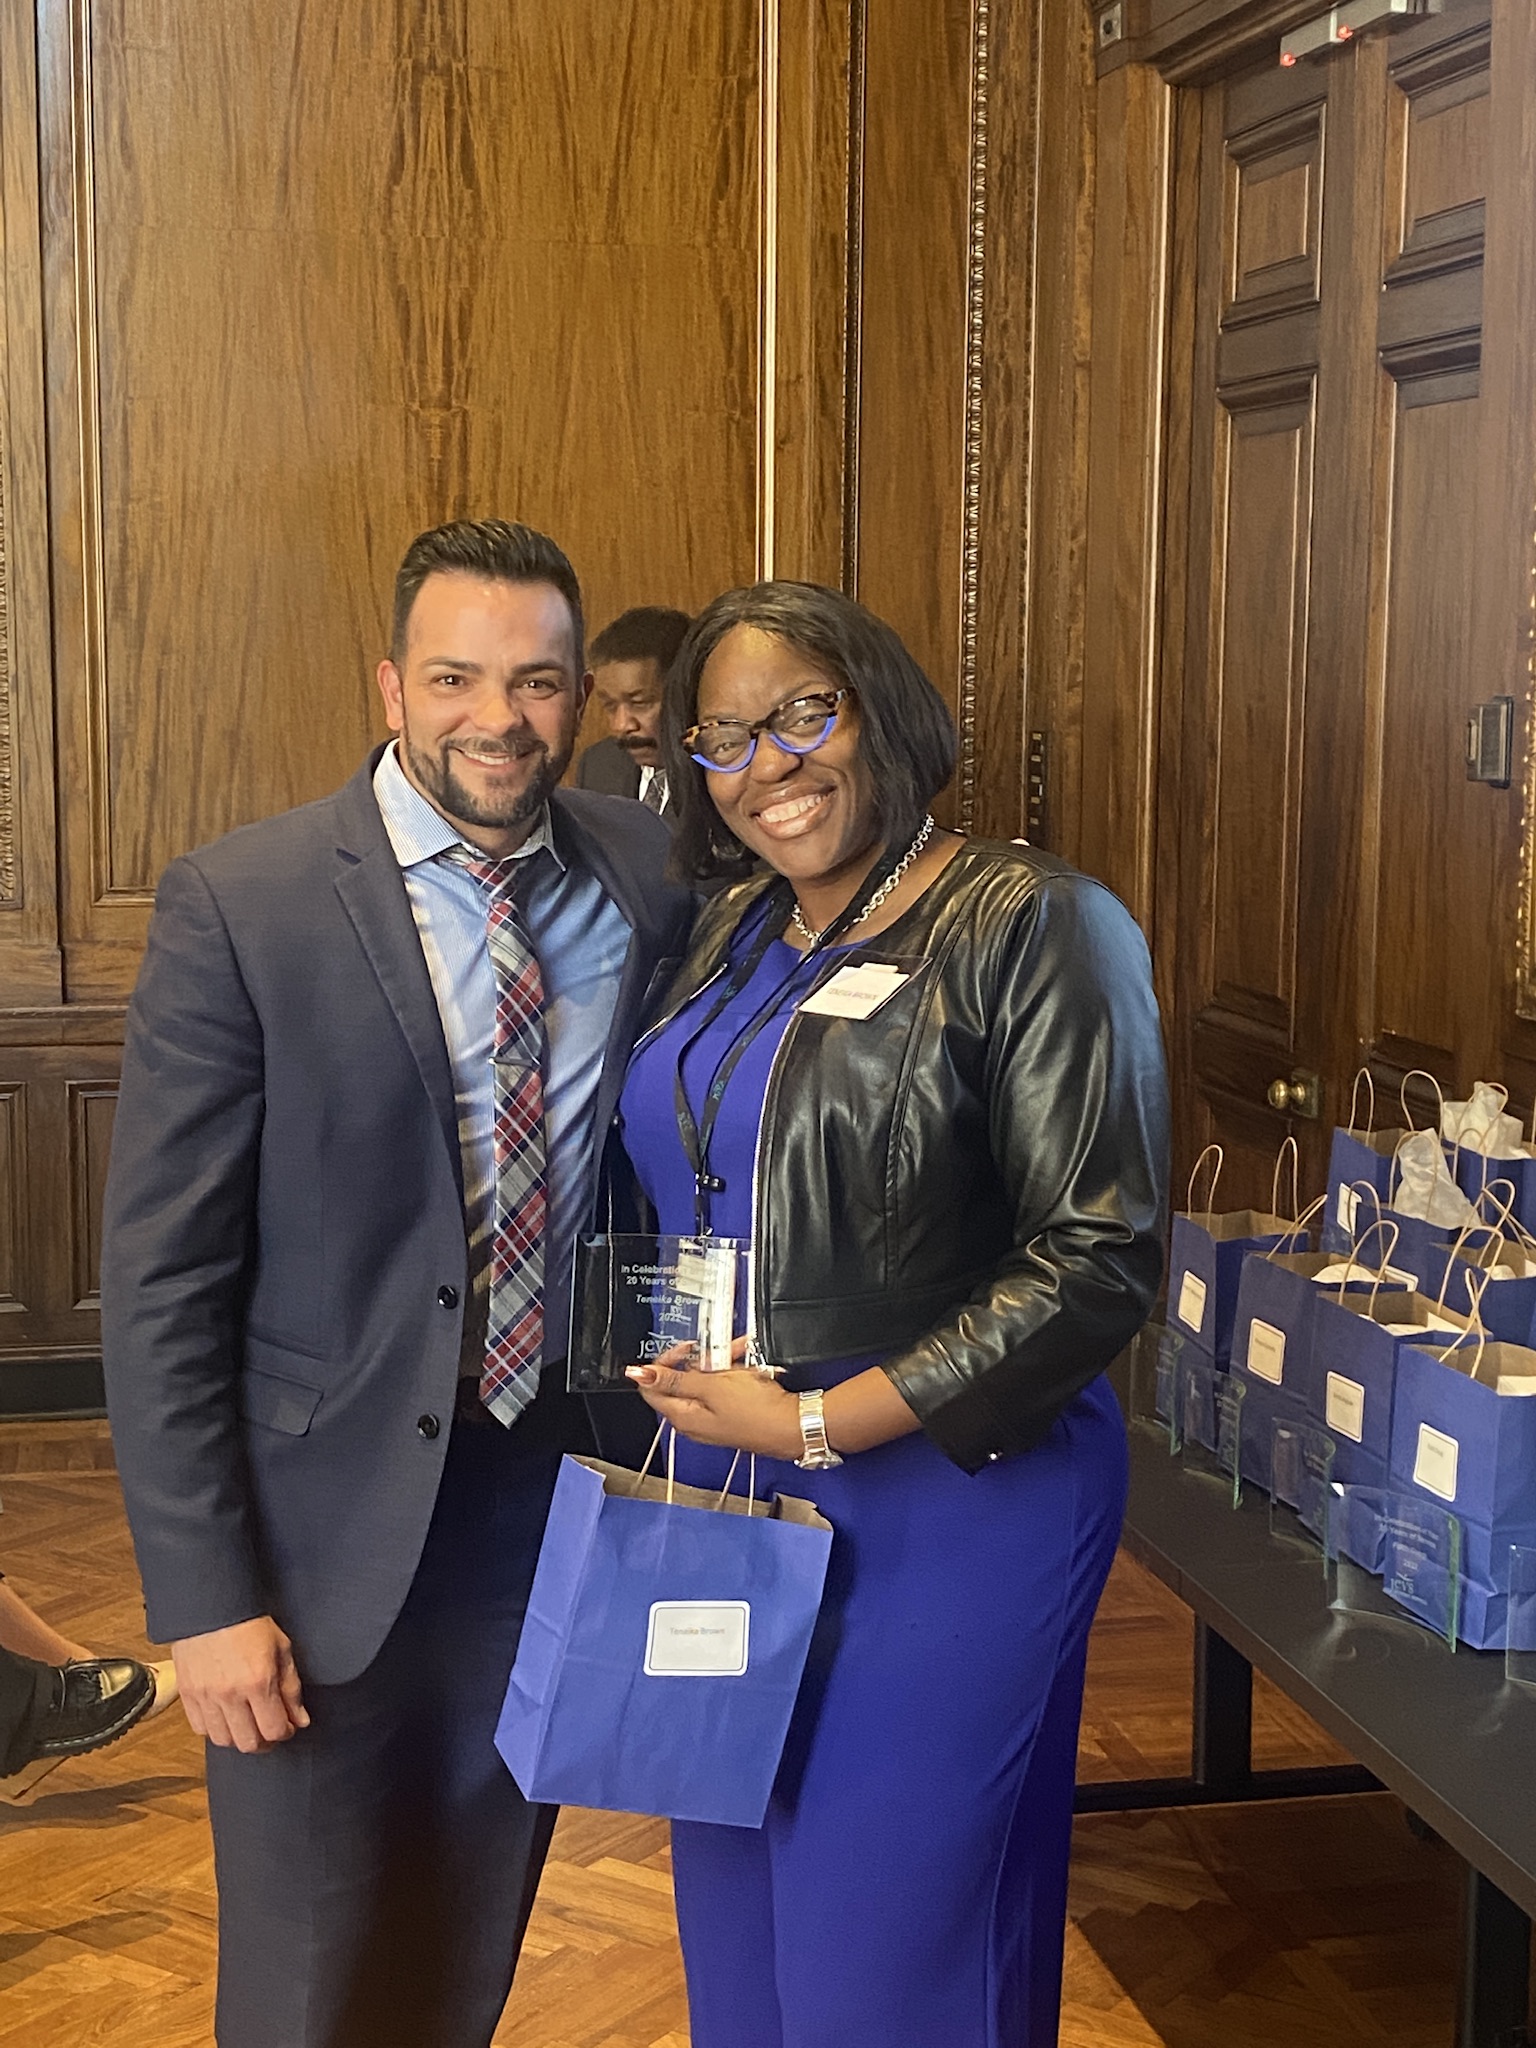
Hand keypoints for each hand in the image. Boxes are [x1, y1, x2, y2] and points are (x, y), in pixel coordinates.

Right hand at [172, 1615, 308, 1752]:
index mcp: (258, 1682)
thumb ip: (291, 1688)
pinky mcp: (187, 1695)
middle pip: (248, 1743)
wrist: (211, 1606)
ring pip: (223, 1741)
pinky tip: (226, 1716)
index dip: (285, 1732)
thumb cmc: (249, 1623)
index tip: (288, 1726)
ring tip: (248, 1724)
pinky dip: (215, 1729)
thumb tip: (300, 1719)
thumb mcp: (282, 1649)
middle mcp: (230, 1695)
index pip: (274, 1730)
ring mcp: (205, 1697)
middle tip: (270, 1729)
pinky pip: (200, 1728)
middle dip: (265, 1741)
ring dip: (239, 1737)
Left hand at [626, 1360, 802, 1458]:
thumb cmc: (756, 1411)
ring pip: (705, 1382)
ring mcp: (712, 1419)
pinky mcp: (731, 1415)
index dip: (664, 1362)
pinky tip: (749, 1366)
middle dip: (701, 1360)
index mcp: (682, 1415)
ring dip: (721, 1364)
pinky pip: (723, 1389)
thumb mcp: (712, 1386)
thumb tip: (637, 1375)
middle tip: (719, 1351)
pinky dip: (734, 1374)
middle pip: (681, 1382)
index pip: (652, 1387)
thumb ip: (674, 1379)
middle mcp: (693, 1421)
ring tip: (741, 1354)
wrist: (794, 1426)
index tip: (684, 1348)